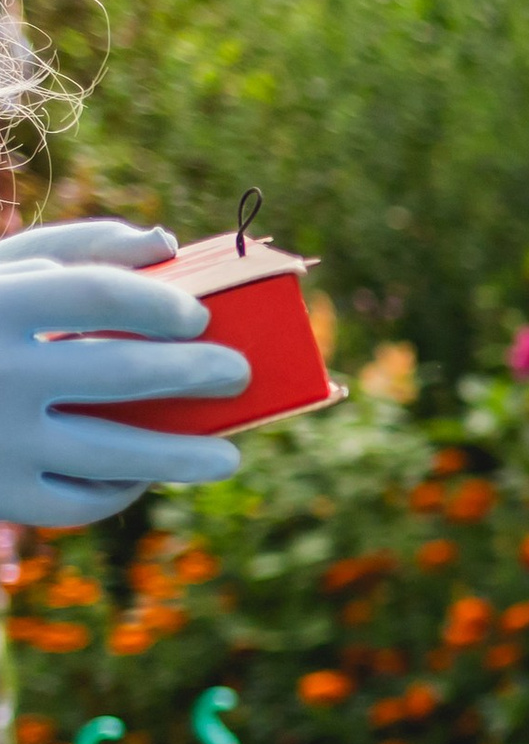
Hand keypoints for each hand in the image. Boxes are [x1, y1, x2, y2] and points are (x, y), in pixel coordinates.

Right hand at [0, 227, 246, 526]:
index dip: (159, 305)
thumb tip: (168, 242)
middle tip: (238, 374)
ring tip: (229, 458)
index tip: (199, 318)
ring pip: (117, 455)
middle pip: (121, 373)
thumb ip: (75, 249)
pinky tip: (145, 477)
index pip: (97, 294)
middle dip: (194, 373)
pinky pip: (79, 501)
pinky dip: (120, 490)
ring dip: (186, 458)